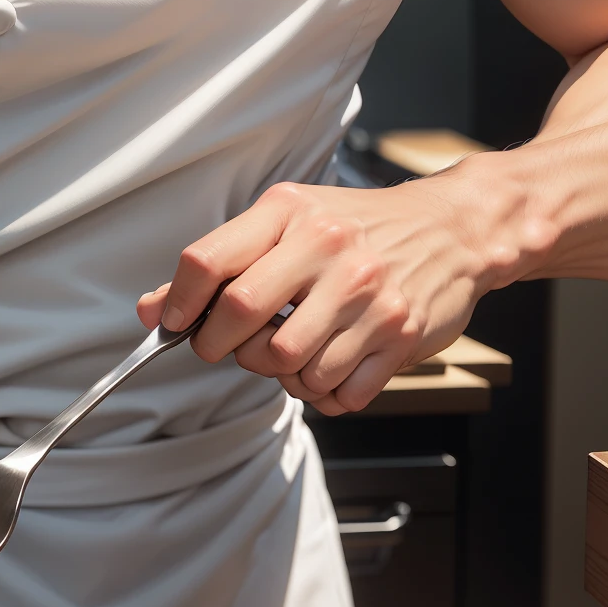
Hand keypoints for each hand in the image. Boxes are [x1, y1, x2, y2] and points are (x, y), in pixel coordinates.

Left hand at [136, 174, 514, 414]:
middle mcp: (329, 249)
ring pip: (289, 366)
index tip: (175, 322)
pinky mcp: (399, 335)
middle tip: (231, 346)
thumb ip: (221, 262)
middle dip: (222, 346)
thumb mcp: (288, 221)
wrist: (454, 229)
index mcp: (291, 212)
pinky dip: (324, 393)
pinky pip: (337, 393)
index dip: (178, 302)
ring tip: (293, 351)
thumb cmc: (358, 227)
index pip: (207, 261)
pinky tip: (330, 364)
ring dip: (280, 373)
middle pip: (241, 319)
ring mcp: (368, 294)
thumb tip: (153, 310)